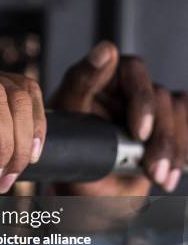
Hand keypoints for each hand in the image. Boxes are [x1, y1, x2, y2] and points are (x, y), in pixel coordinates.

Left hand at [52, 41, 187, 194]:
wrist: (90, 194)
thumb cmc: (71, 157)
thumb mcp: (67, 122)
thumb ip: (81, 84)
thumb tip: (104, 51)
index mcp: (96, 80)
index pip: (126, 68)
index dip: (140, 98)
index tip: (138, 130)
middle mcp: (122, 87)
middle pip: (157, 93)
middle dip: (158, 134)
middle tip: (149, 164)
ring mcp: (146, 103)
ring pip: (175, 108)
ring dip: (171, 147)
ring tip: (156, 175)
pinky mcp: (165, 119)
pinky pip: (186, 121)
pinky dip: (182, 149)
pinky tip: (168, 173)